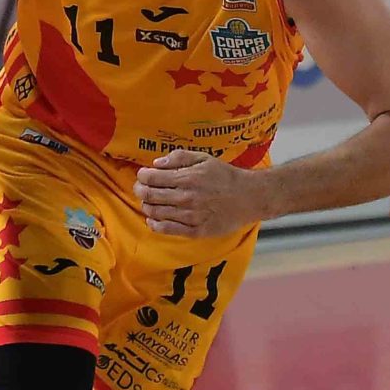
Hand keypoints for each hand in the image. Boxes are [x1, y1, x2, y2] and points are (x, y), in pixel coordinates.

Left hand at [135, 150, 270, 236]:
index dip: (142, 176)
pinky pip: (167, 230)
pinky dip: (155, 224)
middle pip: (149, 196)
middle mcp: (186, 198)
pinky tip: (154, 219)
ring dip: (147, 206)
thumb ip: (179, 157)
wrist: (248, 197)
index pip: (151, 178)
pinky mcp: (195, 231)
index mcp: (187, 178)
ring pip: (155, 213)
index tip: (142, 175)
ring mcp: (190, 216)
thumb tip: (156, 163)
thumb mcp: (204, 158)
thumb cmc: (225, 176)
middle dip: (140, 190)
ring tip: (149, 202)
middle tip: (140, 188)